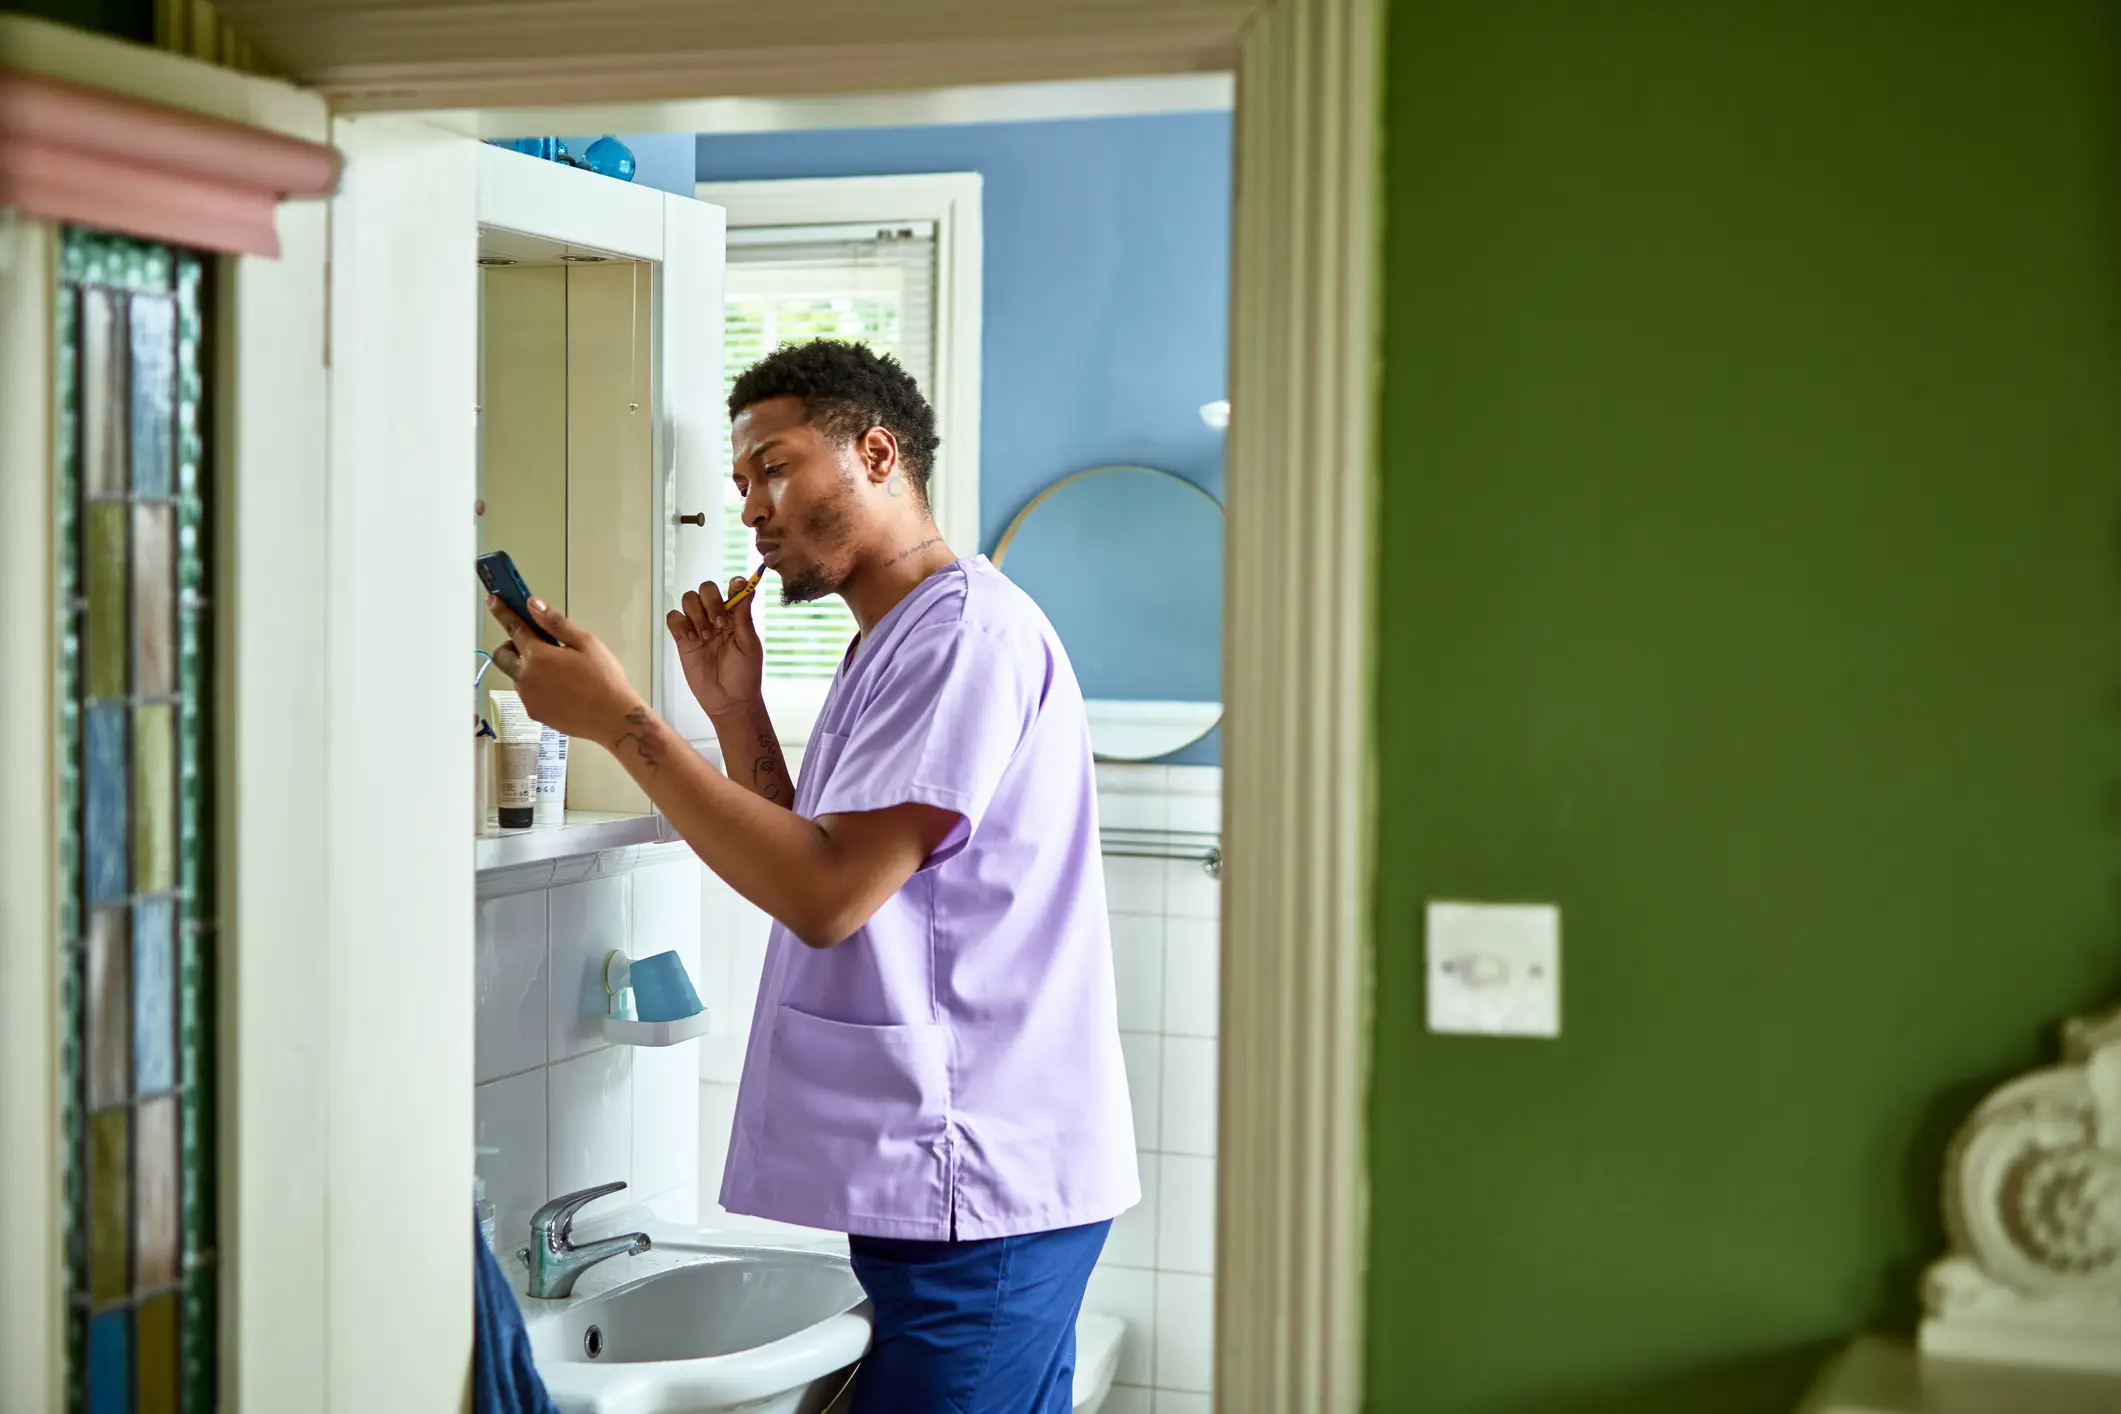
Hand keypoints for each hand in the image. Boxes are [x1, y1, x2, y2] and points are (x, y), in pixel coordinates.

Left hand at [487, 596, 642, 741]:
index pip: (513, 627)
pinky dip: (537, 687)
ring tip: (559, 672)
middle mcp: (526, 677)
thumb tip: (534, 605)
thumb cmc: (604, 680)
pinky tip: (562, 689)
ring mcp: (528, 697)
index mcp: (538, 656)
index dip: (502, 611)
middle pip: (501, 655)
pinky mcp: (535, 713)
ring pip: (517, 676)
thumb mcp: (586, 643)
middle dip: (511, 645)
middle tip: (535, 645)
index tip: (494, 601)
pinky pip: (527, 694)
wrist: (613, 718)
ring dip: (527, 668)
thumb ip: (555, 622)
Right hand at [667, 576, 765, 721]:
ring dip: (696, 615)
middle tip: (718, 624)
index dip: (734, 584)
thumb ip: (744, 616)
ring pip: (688, 600)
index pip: (733, 589)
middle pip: (705, 589)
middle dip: (711, 601)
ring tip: (705, 637)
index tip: (737, 587)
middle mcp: (716, 616)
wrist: (729, 700)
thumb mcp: (749, 644)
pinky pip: (674, 618)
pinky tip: (692, 640)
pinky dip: (681, 625)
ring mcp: (698, 627)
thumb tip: (748, 589)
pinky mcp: (683, 639)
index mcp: (736, 616)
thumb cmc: (745, 674)